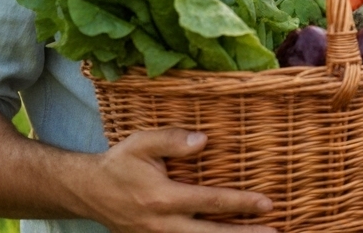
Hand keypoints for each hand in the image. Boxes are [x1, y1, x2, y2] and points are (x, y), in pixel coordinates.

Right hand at [76, 129, 275, 231]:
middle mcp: (162, 224)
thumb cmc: (120, 163)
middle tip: (274, 232)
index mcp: (162, 198)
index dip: (241, 203)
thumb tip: (204, 140)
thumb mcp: (141, 143)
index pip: (211, 201)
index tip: (268, 203)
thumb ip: (172, 139)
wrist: (88, 191)